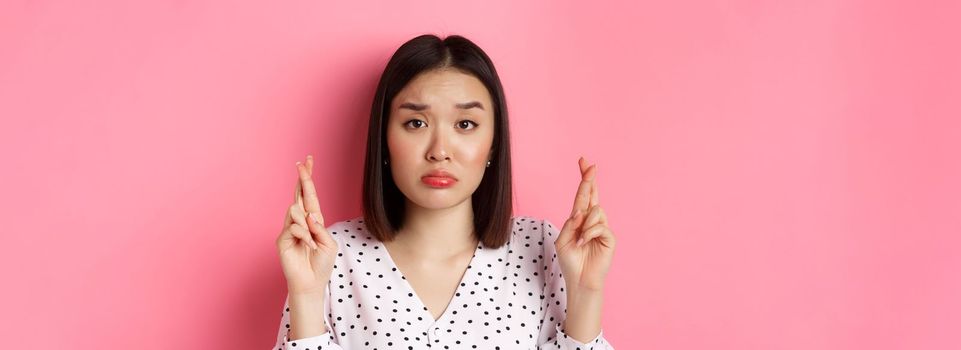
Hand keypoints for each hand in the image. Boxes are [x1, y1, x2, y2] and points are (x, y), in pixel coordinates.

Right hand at [276, 155, 338, 295]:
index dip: (308, 179)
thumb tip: (308, 215)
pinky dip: (304, 236)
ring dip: (308, 225)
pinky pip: (293, 227)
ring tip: (312, 241)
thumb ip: (320, 228)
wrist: (311, 283)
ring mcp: (289, 229)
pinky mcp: (282, 239)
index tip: (308, 161)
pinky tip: (308, 247)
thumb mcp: (328, 244)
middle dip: (302, 178)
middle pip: (299, 194)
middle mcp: (300, 222)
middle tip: (303, 163)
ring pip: (295, 210)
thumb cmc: (321, 264)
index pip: (310, 196)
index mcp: (313, 221)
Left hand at [556, 157, 615, 292]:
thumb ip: (570, 224)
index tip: (583, 161)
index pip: (582, 195)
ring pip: (596, 211)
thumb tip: (580, 211)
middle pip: (593, 194)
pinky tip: (585, 243)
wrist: (580, 280)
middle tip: (590, 165)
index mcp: (579, 219)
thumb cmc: (570, 261)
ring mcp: (601, 228)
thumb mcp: (563, 240)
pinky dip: (590, 233)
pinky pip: (601, 226)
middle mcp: (591, 220)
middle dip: (590, 179)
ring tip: (580, 240)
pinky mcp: (609, 238)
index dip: (584, 178)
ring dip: (585, 224)